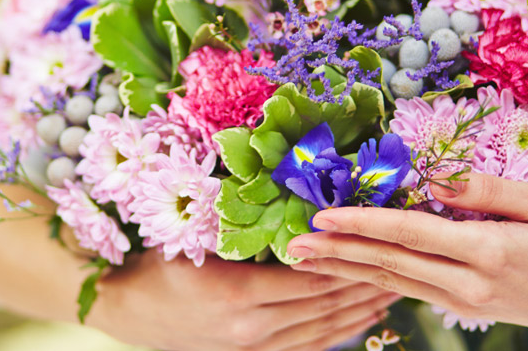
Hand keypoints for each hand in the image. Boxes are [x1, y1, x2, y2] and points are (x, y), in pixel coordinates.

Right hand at [87, 249, 400, 350]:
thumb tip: (278, 191)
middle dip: (364, 282)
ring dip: (360, 310)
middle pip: (323, 304)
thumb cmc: (156, 263)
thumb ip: (234, 222)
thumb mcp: (189, 235)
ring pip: (321, 330)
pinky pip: (306, 347)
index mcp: (237, 294)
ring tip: (395, 289)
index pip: (309, 277)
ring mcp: (252, 347)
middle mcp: (251, 328)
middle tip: (399, 260)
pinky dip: (339, 334)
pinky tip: (362, 320)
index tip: (375, 237)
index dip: (346, 259)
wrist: (127, 310)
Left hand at [286, 173, 527, 336]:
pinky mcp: (464, 308)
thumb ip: (486, 190)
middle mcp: (468, 284)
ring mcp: (464, 301)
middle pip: (388, 263)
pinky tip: (349, 270)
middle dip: (337, 252)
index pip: (410, 233)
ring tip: (306, 260)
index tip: (323, 214)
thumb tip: (434, 178)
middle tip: (292, 246)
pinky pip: (409, 289)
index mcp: (487, 252)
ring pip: (392, 281)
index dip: (363, 223)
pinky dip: (373, 279)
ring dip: (345, 269)